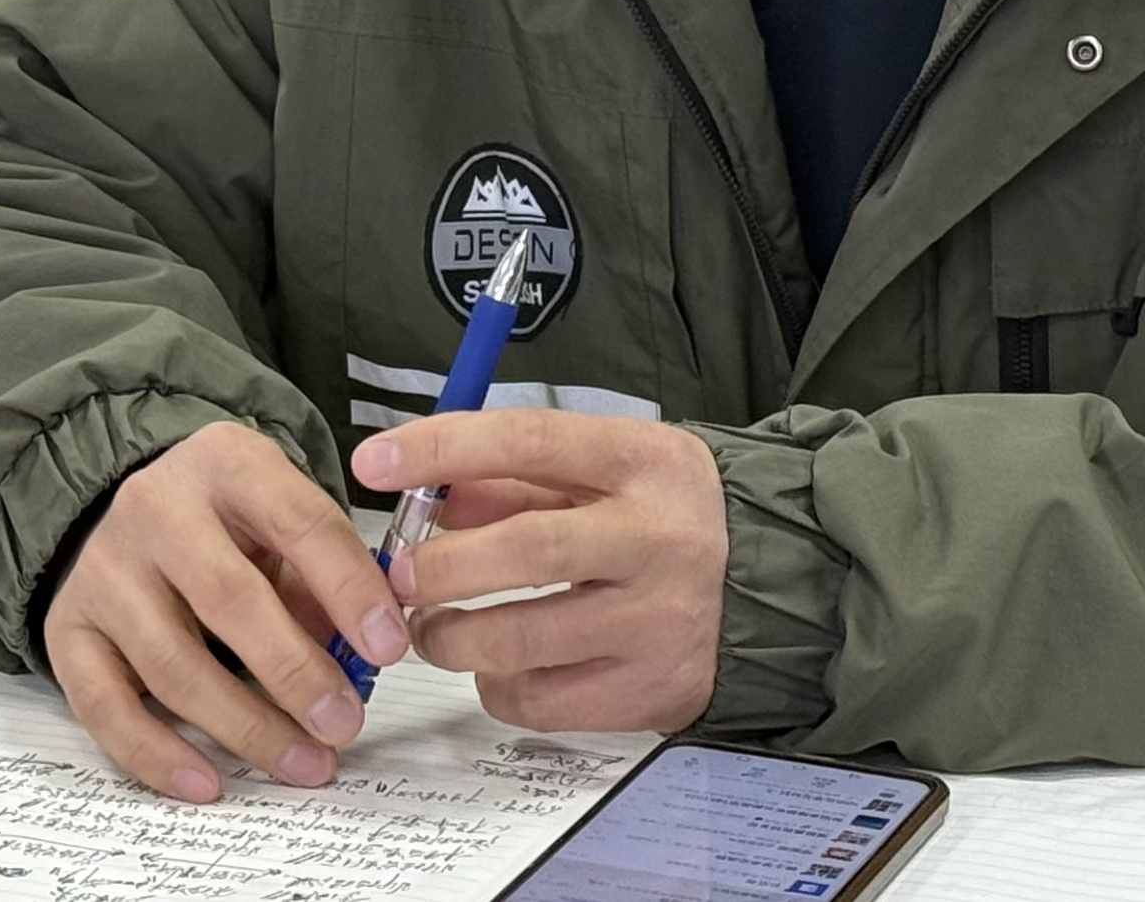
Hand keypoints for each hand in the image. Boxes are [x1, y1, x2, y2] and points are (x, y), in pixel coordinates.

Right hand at [43, 420, 408, 802]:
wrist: (115, 502)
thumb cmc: (222, 517)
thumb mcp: (278, 512)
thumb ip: (319, 572)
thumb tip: (362, 651)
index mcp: (227, 463)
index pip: (299, 522)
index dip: (349, 588)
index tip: (387, 647)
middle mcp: (155, 510)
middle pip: (229, 599)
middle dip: (295, 670)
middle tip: (343, 722)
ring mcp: (103, 572)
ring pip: (172, 664)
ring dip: (245, 725)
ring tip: (303, 761)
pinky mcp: (65, 629)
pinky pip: (105, 707)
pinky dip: (157, 754)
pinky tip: (208, 782)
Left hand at [355, 409, 726, 734]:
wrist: (769, 579)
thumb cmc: (663, 515)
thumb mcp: (604, 468)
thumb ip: (514, 478)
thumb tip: (425, 495)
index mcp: (645, 462)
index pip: (531, 442)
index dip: (443, 449)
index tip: (375, 461)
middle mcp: (658, 539)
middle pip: (524, 551)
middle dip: (437, 567)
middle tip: (398, 575)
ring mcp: (659, 622)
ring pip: (518, 643)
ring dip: (450, 638)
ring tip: (435, 628)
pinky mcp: (653, 690)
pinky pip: (540, 701)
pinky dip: (498, 685)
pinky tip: (503, 664)